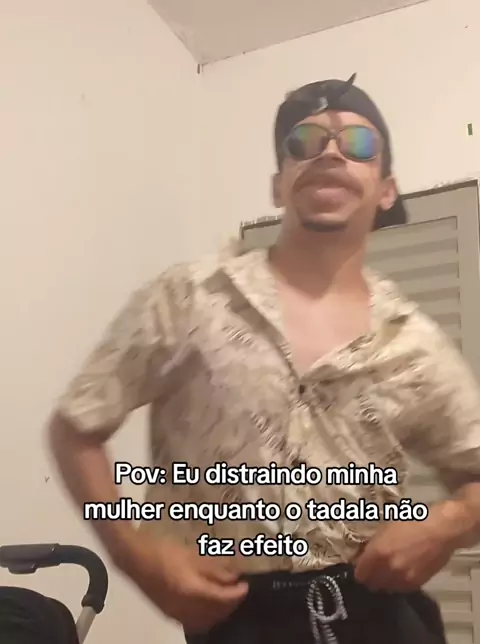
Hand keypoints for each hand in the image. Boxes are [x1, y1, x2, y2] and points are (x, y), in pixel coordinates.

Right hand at [117, 534, 248, 633]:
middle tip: (239, 590)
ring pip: (205, 621)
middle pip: (215, 613)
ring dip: (219, 612)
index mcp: (190, 590)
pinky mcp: (169, 614)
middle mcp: (184, 608)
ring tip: (227, 596)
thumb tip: (233, 576)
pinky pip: (193, 622)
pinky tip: (209, 603)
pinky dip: (206, 616)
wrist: (134, 558)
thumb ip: (214, 569)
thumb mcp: (191, 555)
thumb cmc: (163, 551)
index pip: (221, 598)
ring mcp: (175, 614)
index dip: (237, 593)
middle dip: (230, 604)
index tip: (246, 585)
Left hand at [354, 511, 458, 591]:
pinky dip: (397, 584)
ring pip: (386, 588)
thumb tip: (364, 554)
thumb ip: (374, 544)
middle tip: (372, 570)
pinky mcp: (416, 584)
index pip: (360, 573)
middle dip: (369, 578)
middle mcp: (388, 569)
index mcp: (378, 552)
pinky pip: (401, 589)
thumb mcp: (386, 528)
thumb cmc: (412, 522)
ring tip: (387, 572)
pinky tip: (400, 574)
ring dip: (384, 582)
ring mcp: (402, 578)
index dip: (358, 570)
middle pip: (371, 584)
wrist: (440, 531)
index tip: (360, 566)